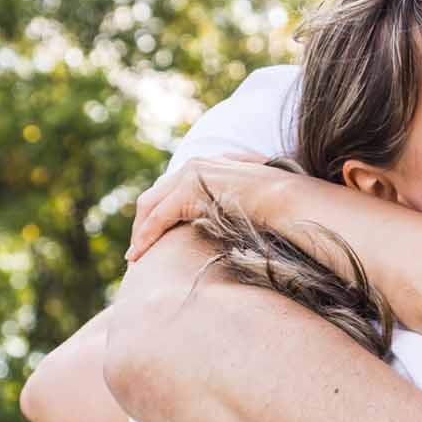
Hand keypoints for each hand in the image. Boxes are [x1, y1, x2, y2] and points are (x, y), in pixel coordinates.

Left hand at [124, 153, 275, 261]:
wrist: (287, 198)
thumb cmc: (275, 205)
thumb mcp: (245, 202)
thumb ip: (227, 205)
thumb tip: (225, 223)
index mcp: (207, 165)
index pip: (171, 190)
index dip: (157, 215)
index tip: (151, 239)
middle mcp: (195, 164)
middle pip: (154, 196)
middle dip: (142, 224)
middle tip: (136, 252)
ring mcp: (191, 173)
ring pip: (151, 205)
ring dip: (140, 232)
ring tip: (135, 257)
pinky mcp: (190, 188)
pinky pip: (160, 215)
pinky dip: (147, 235)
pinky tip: (142, 253)